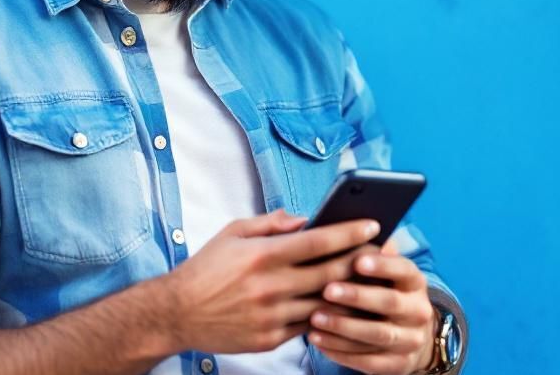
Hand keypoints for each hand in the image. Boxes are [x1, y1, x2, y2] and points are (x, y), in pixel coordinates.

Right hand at [161, 209, 381, 354]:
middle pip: (331, 273)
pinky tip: (340, 306)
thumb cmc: (206, 268)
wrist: (177, 312)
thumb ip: (270, 222)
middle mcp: (271, 286)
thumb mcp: (232, 232)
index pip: (318, 241)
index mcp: (262, 255)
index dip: (349, 233)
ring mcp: (273, 316)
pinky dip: (327, 316)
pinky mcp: (271, 339)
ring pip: (326, 304)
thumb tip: (304, 219)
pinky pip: (309, 327)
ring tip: (370, 282)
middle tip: (382, 252)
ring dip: (351, 293)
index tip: (373, 226)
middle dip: (361, 261)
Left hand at [307, 237, 437, 374]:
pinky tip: (319, 340)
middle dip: (357, 296)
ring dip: (344, 327)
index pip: (404, 269)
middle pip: (390, 302)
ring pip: (377, 335)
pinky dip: (342, 352)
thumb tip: (346, 227)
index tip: (358, 260)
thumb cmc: (379, 289)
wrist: (406, 334)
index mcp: (414, 281)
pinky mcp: (398, 365)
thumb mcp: (381, 270)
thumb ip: (367, 250)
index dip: (383, 265)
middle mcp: (418, 310)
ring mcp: (410, 340)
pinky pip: (369, 362)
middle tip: (327, 290)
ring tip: (314, 318)